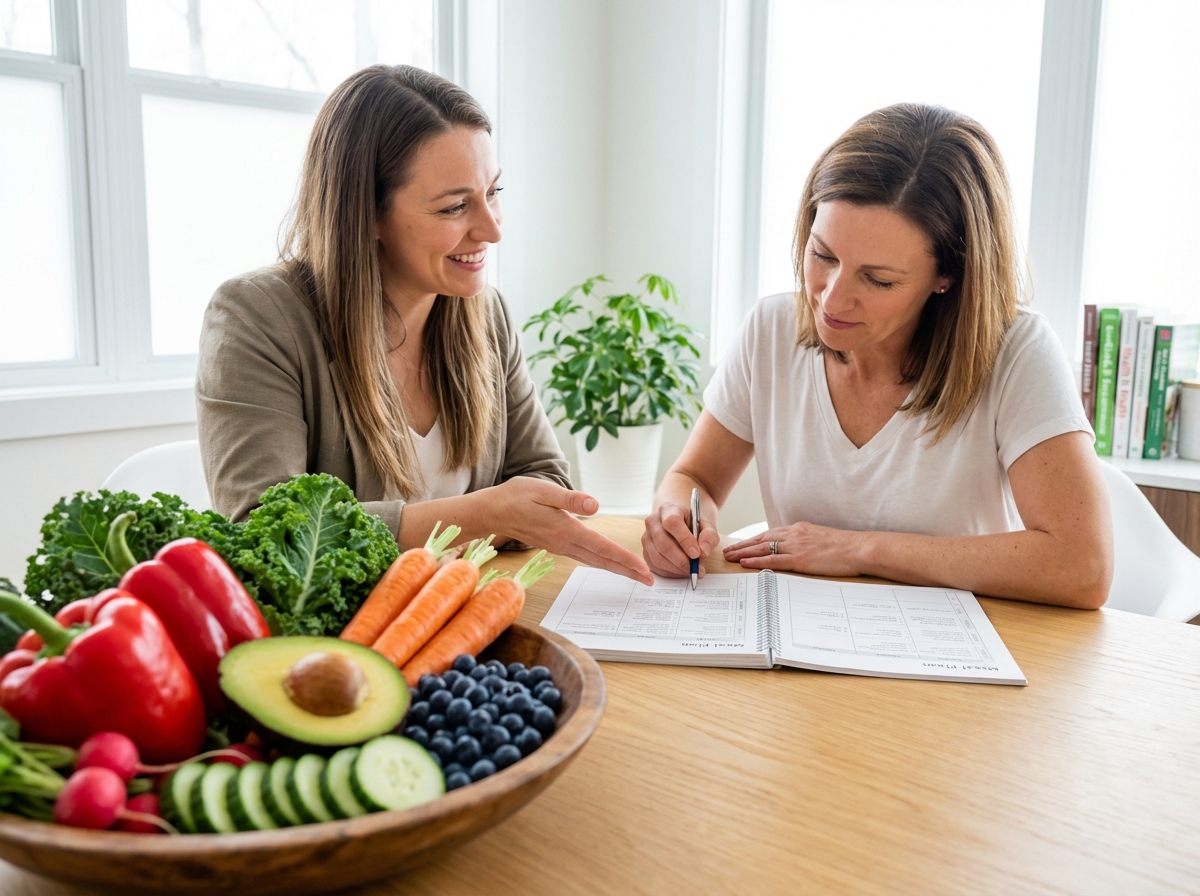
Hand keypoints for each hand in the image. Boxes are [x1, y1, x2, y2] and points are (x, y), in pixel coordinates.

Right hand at [491, 477, 653, 584]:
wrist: (493, 511)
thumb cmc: (516, 496)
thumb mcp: (543, 490)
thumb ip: (570, 499)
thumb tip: (595, 506)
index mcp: (566, 530)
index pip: (602, 548)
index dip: (625, 560)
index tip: (644, 571)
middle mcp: (565, 542)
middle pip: (602, 560)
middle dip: (627, 571)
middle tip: (650, 581)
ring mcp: (561, 546)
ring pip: (594, 560)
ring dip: (617, 568)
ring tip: (637, 574)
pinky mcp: (557, 544)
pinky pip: (585, 556)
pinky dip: (602, 561)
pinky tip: (611, 562)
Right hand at [642, 500, 720, 577]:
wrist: (678, 524)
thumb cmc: (692, 525)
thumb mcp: (706, 526)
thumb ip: (709, 536)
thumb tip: (703, 552)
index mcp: (668, 510)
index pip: (672, 523)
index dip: (684, 540)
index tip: (697, 554)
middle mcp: (653, 522)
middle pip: (663, 544)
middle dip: (681, 560)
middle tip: (696, 568)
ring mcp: (646, 537)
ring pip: (657, 558)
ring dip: (676, 569)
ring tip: (691, 570)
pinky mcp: (645, 551)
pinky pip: (655, 566)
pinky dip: (670, 573)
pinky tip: (681, 571)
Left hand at [723, 522, 866, 576]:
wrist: (859, 548)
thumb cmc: (844, 547)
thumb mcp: (821, 538)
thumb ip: (806, 542)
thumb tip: (796, 549)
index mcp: (799, 529)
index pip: (770, 534)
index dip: (753, 540)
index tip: (741, 544)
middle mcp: (794, 534)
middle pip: (761, 539)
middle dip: (742, 545)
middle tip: (727, 550)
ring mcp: (796, 546)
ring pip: (763, 548)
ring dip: (743, 553)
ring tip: (729, 557)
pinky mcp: (800, 559)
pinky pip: (773, 560)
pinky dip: (757, 561)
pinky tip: (745, 563)